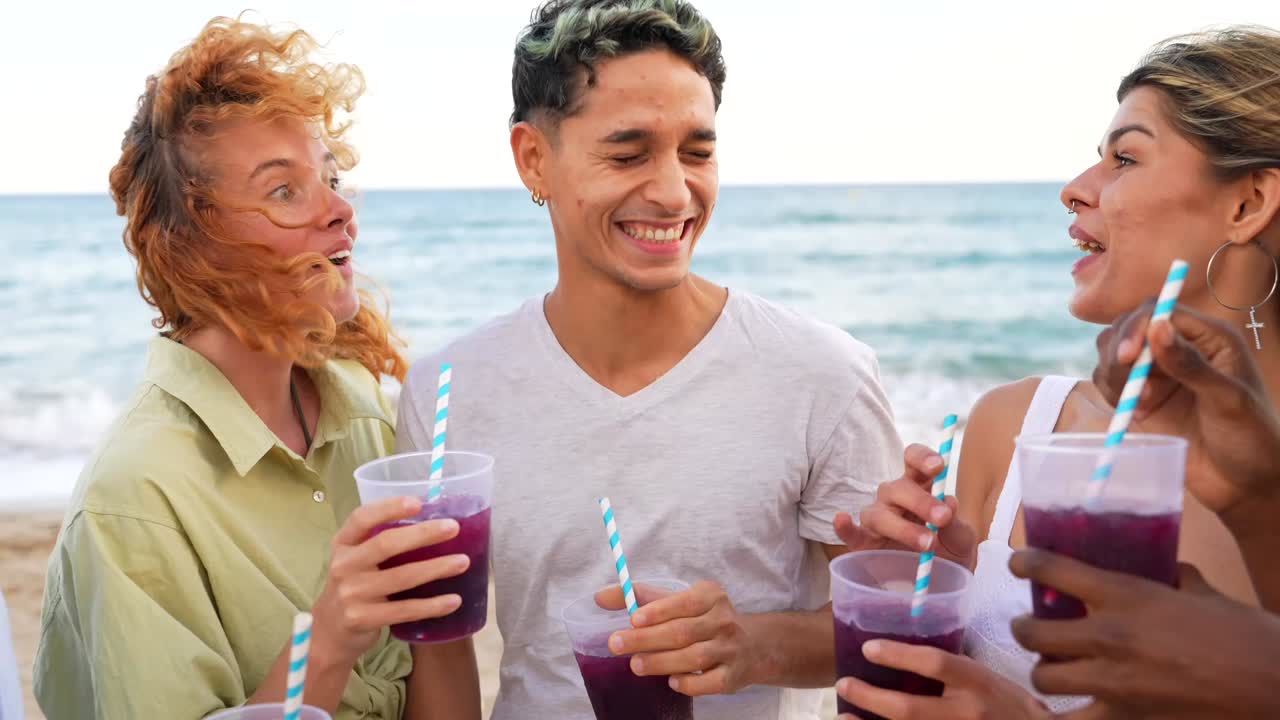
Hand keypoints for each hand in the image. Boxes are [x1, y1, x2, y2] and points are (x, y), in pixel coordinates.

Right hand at [310, 496, 469, 665]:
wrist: (330, 632)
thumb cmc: (354, 585)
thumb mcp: (356, 559)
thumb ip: (382, 543)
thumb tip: (434, 523)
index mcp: (343, 544)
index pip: (362, 518)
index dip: (389, 507)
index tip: (419, 502)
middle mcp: (344, 565)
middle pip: (385, 544)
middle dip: (423, 534)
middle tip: (454, 527)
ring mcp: (352, 594)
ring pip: (401, 577)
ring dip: (436, 568)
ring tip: (463, 562)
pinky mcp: (362, 619)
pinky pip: (404, 610)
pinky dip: (432, 605)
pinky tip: (454, 601)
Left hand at [598, 580, 756, 695]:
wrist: (754, 646)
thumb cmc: (704, 619)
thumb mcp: (680, 601)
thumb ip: (642, 597)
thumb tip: (600, 597)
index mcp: (711, 596)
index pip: (684, 602)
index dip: (658, 611)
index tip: (633, 618)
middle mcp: (723, 621)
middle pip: (682, 632)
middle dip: (647, 639)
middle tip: (617, 644)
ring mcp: (730, 650)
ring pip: (694, 658)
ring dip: (662, 662)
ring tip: (635, 665)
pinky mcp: (732, 677)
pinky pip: (710, 683)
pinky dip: (689, 684)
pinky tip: (671, 682)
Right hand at [835, 443, 977, 568]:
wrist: (942, 586)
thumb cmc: (951, 553)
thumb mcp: (962, 539)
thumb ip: (956, 523)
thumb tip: (948, 503)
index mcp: (920, 487)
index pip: (913, 461)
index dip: (922, 458)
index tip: (938, 466)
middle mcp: (895, 500)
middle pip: (897, 488)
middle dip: (920, 501)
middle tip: (942, 518)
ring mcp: (877, 521)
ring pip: (877, 513)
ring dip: (901, 527)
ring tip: (926, 543)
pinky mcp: (864, 544)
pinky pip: (851, 534)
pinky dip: (845, 527)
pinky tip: (842, 519)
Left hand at [835, 640, 1049, 719]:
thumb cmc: (1010, 706)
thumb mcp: (988, 678)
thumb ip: (954, 670)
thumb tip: (907, 653)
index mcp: (978, 683)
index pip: (935, 664)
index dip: (899, 656)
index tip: (869, 648)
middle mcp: (968, 714)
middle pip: (910, 709)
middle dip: (871, 697)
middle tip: (843, 684)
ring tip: (843, 714)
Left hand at [1009, 549, 1279, 718]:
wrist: (1273, 683)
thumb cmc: (1246, 633)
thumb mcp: (1202, 591)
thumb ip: (1170, 577)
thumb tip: (1161, 569)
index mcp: (1125, 595)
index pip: (1051, 570)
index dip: (1025, 563)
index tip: (1018, 563)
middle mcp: (1108, 637)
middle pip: (1031, 632)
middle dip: (1025, 628)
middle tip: (1031, 626)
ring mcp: (1112, 683)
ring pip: (1043, 677)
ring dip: (1044, 670)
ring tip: (1051, 666)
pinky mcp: (1125, 719)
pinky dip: (1059, 719)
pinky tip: (1056, 712)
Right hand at [1092, 302, 1279, 520]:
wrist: (1244, 484)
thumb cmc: (1251, 438)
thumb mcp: (1227, 399)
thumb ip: (1190, 364)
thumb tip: (1157, 326)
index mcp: (1209, 338)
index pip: (1160, 311)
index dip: (1138, 327)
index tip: (1128, 357)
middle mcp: (1179, 349)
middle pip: (1130, 326)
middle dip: (1121, 351)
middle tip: (1128, 385)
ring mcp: (1158, 374)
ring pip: (1113, 352)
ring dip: (1115, 374)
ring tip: (1138, 404)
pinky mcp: (1141, 398)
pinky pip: (1109, 381)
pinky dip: (1112, 394)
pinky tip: (1136, 414)